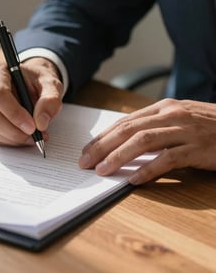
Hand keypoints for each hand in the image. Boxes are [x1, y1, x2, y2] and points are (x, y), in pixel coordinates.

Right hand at [0, 57, 62, 145]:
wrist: (29, 83)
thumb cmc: (38, 81)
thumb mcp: (52, 84)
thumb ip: (50, 100)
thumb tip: (41, 122)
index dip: (14, 114)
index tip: (32, 126)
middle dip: (15, 131)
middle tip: (36, 136)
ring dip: (14, 138)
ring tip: (33, 136)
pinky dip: (9, 140)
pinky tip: (22, 135)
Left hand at [78, 98, 215, 184]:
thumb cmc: (208, 126)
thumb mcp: (178, 120)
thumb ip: (153, 127)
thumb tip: (123, 142)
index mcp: (162, 108)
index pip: (124, 122)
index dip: (102, 137)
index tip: (86, 150)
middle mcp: (170, 115)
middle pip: (127, 130)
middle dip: (102, 146)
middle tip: (85, 162)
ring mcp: (185, 130)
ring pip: (143, 141)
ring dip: (118, 156)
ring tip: (102, 171)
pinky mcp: (198, 147)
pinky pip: (168, 159)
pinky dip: (149, 169)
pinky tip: (134, 179)